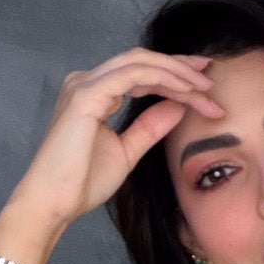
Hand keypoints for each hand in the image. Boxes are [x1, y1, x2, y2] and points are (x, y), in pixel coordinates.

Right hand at [8, 47, 226, 231]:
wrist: (54, 202)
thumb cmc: (81, 182)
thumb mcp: (127, 152)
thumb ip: (150, 127)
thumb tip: (178, 107)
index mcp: (94, 93)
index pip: (140, 73)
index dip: (173, 75)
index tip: (203, 85)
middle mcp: (87, 81)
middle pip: (142, 61)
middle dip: (179, 66)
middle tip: (210, 75)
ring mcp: (85, 84)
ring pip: (140, 63)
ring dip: (176, 73)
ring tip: (204, 89)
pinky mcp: (87, 94)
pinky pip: (133, 75)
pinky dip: (163, 80)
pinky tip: (185, 93)